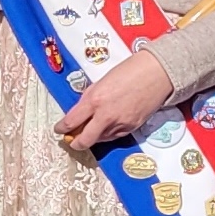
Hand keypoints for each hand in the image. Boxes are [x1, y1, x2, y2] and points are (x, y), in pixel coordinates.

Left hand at [55, 49, 174, 156]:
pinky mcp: (131, 128)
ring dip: (93, 137)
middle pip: (85, 140)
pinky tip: (106, 126)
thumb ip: (90, 98)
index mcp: (94, 100)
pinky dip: (107, 134)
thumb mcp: (101, 82)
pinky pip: (114, 136)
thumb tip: (81, 111)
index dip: (62, 128)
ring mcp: (119, 124)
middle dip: (76, 143)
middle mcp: (105, 116)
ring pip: (100, 140)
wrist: (155, 74)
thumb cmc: (129, 72)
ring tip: (90, 130)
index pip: (71, 121)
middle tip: (72, 140)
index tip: (59, 129)